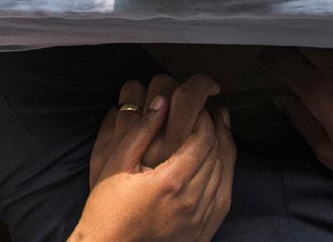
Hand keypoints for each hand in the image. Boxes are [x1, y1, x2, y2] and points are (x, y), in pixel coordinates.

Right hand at [68, 74, 232, 241]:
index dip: (205, 120)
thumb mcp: (117, 164)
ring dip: (222, 150)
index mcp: (172, 182)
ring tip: (216, 132)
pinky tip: (218, 163)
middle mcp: (191, 202)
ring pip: (224, 175)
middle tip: (210, 115)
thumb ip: (141, 130)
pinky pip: (223, 197)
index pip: (203, 140)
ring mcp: (199, 220)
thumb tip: (161, 102)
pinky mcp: (202, 232)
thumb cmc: (107, 207)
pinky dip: (225, 175)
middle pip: (217, 155)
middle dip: (216, 130)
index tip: (200, 109)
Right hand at [274, 51, 332, 241]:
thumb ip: (301, 120)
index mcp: (321, 92)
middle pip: (306, 43)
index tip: (265, 61)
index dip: (269, 59)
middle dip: (292, 48)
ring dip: (321, 45)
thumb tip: (282, 98)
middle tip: (288, 56)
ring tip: (318, 53)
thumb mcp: (328, 152)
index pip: (283, 61)